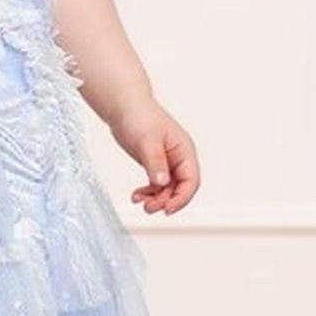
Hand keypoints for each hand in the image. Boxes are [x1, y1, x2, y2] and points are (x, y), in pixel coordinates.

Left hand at [110, 98, 200, 215]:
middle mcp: (179, 158)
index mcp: (184, 150)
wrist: (123, 107)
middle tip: (148, 208)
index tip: (167, 209)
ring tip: (140, 202)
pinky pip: (157, 185)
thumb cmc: (139, 116)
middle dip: (166, 201)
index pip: (191, 181)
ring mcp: (167, 162)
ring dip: (156, 198)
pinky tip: (137, 195)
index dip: (182, 198)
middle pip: (180, 188)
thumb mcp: (147, 140)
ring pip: (168, 189)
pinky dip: (148, 192)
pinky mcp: (155, 164)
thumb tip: (162, 183)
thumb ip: (155, 162)